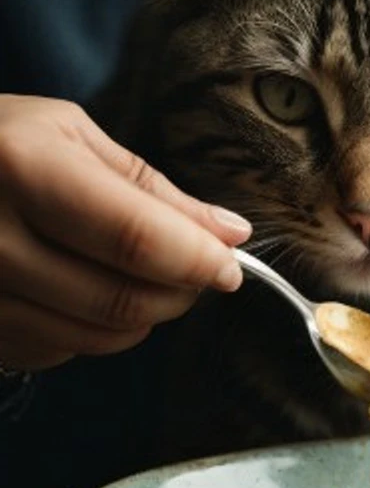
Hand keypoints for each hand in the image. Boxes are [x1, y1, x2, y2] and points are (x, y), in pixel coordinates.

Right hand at [0, 95, 250, 370]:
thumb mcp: (67, 135)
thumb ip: (150, 189)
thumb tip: (229, 233)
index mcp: (20, 168)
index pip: (133, 239)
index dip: (197, 260)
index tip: (231, 264)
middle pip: (121, 299)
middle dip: (182, 291)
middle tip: (199, 267)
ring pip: (95, 337)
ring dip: (144, 315)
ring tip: (146, 274)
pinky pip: (56, 352)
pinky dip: (92, 329)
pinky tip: (82, 288)